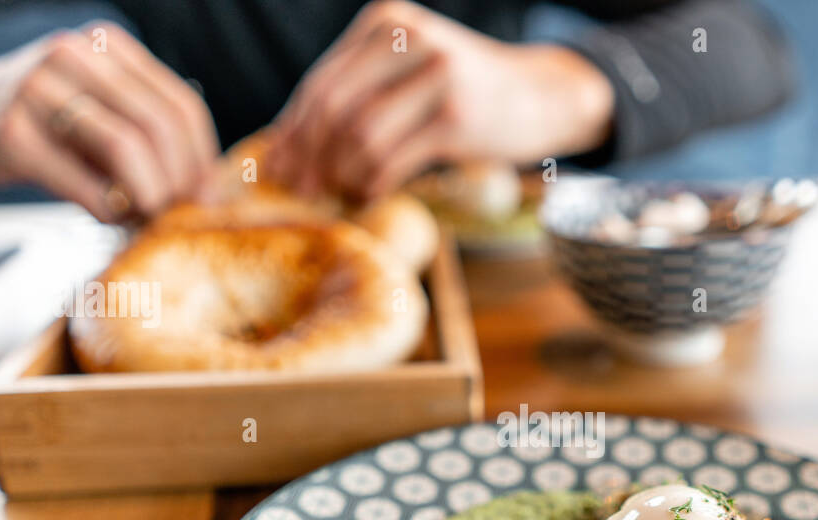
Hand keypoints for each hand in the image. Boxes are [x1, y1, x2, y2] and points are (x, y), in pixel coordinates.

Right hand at [0, 23, 218, 221]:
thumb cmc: (52, 123)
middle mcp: (75, 57)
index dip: (202, 160)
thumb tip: (209, 192)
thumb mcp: (104, 111)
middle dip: (178, 183)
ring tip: (145, 217)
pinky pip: (84, 182)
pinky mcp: (13, 133)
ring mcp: (39, 90)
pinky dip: (110, 210)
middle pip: (159, 127)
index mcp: (109, 47)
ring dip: (148, 196)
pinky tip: (110, 216)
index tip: (204, 197)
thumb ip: (152, 136)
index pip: (181, 106)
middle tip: (176, 215)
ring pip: (126, 147)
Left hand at [267, 0, 613, 200]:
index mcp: (388, 25)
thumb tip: (295, 142)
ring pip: (359, 136)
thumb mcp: (413, 69)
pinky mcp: (455, 118)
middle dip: (308, 155)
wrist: (541, 95)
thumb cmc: (468, 92)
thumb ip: (364, 89)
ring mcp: (434, 77)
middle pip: (333, 108)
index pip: (322, 81)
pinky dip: (372, 184)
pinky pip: (392, 160)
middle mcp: (409, 41)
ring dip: (340, 174)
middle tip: (297, 189)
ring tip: (337, 194)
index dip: (293, 128)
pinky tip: (368, 196)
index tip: (276, 164)